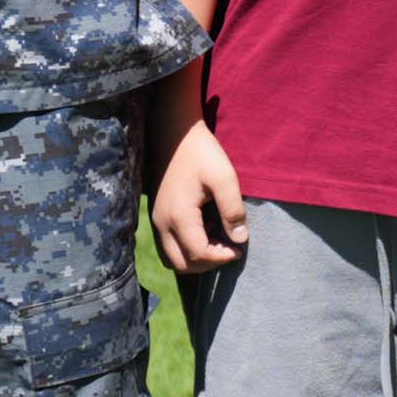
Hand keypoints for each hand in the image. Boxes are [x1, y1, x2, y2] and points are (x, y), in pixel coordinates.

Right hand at [151, 117, 249, 275]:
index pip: (199, 253)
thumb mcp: (224, 177)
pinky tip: (203, 231)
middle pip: (182, 264)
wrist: (174, 132)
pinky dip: (186, 248)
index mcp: (179, 216)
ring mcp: (157, 220)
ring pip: (172, 258)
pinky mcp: (157, 215)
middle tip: (228, 249)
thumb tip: (240, 239)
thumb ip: (233, 209)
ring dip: (195, 258)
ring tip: (216, 241)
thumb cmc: (201, 152)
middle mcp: (162, 223)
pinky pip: (168, 245)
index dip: (221, 257)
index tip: (239, 248)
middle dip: (208, 263)